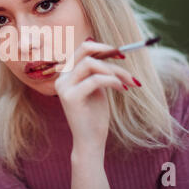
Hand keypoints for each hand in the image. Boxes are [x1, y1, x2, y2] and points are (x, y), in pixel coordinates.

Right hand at [54, 37, 139, 152]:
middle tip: (124, 57)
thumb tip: (108, 50)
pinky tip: (121, 89)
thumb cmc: (95, 116)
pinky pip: (96, 79)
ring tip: (127, 82)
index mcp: (67, 74)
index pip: (82, 49)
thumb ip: (97, 70)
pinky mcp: (71, 97)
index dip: (102, 47)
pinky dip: (113, 81)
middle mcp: (62, 78)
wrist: (90, 141)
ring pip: (91, 64)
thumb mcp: (97, 88)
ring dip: (114, 70)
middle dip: (107, 50)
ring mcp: (64, 87)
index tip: (120, 53)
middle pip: (84, 49)